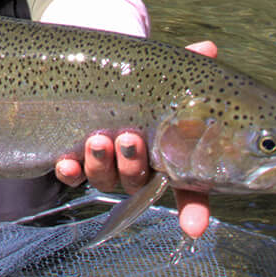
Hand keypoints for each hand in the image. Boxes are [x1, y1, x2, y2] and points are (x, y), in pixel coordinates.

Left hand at [54, 39, 217, 238]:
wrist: (95, 70)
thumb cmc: (142, 76)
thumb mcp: (165, 71)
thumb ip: (188, 64)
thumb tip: (209, 49)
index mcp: (171, 154)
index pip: (190, 190)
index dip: (193, 209)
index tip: (194, 227)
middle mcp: (140, 166)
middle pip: (140, 181)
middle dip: (134, 164)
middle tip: (130, 139)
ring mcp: (107, 165)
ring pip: (106, 178)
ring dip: (102, 163)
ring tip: (99, 139)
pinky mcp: (76, 159)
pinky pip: (72, 175)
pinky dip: (70, 170)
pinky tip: (66, 160)